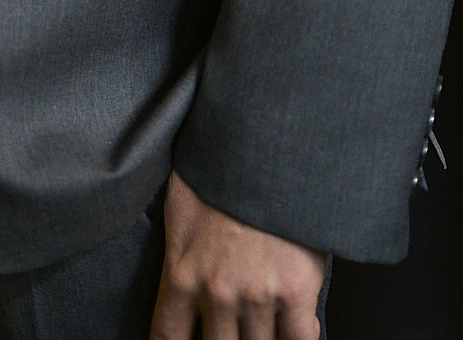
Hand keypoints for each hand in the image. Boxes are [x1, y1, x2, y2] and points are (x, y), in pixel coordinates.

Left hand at [151, 173, 326, 338]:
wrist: (265, 141)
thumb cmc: (221, 164)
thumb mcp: (180, 204)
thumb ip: (179, 248)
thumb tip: (179, 270)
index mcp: (181, 272)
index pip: (167, 337)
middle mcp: (216, 293)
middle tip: (231, 327)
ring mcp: (257, 295)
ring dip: (260, 339)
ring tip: (261, 324)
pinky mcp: (295, 291)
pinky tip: (293, 329)